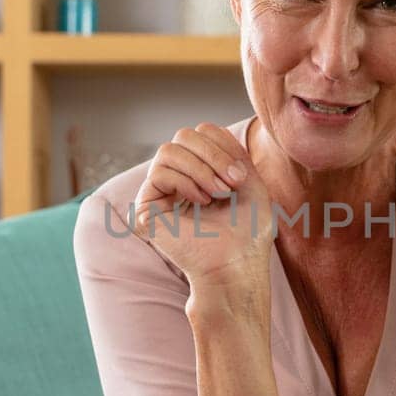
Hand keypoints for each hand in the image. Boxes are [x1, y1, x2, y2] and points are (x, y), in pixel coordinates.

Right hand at [132, 122, 275, 287]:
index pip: (201, 133)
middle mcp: (177, 179)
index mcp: (200, 172)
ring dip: (201, 169)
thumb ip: (230, 150)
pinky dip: (185, 182)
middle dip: (212, 154)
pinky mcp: (146, 209)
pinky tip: (200, 202)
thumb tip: (204, 129)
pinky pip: (158, 172)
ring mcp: (159, 194)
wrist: (237, 266)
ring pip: (168, 150)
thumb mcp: (249, 181)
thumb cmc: (249, 231)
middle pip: (183, 135)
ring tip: (218, 195)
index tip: (242, 176)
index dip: (221, 145)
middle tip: (232, 183)